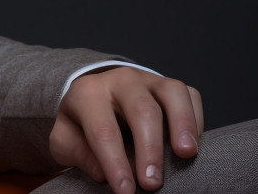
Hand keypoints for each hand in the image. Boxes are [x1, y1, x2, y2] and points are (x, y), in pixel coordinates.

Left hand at [49, 67, 202, 192]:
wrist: (96, 96)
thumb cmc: (83, 123)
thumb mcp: (67, 138)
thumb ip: (78, 153)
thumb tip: (103, 173)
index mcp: (87, 93)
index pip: (102, 129)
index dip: (115, 162)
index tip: (126, 191)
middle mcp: (119, 80)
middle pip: (140, 110)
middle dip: (148, 149)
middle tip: (152, 184)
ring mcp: (148, 80)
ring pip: (171, 93)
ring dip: (181, 124)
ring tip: (185, 155)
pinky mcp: (171, 85)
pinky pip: (190, 96)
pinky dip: (195, 119)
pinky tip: (193, 145)